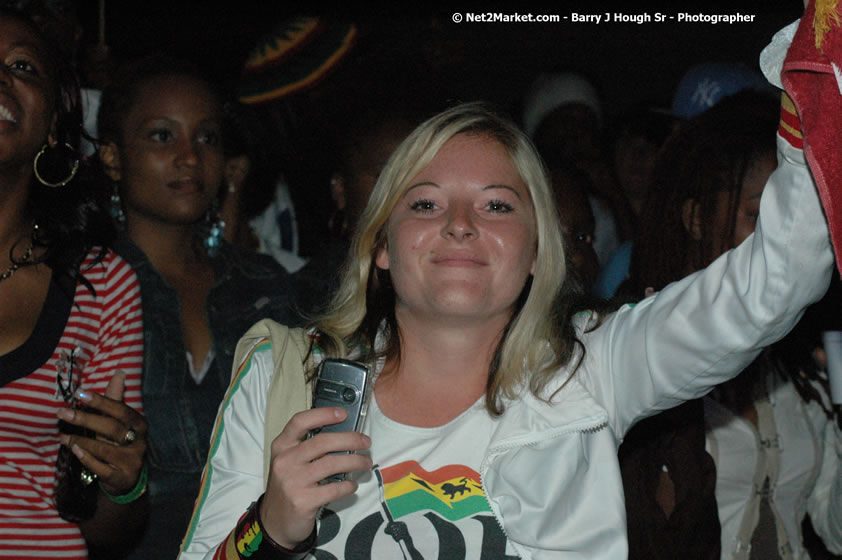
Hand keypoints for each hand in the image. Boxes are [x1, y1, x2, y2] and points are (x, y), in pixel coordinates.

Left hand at [57, 373, 146, 495]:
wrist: (129, 478)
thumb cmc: (121, 443)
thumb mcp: (120, 422)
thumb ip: (116, 399)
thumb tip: (119, 374)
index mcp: (139, 424)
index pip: (121, 410)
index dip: (101, 401)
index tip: (79, 393)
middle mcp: (139, 441)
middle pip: (112, 428)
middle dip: (85, 419)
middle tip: (62, 412)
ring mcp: (131, 460)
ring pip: (104, 449)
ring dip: (80, 441)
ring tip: (62, 436)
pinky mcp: (121, 477)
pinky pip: (101, 468)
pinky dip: (87, 459)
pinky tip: (75, 451)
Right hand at [261, 407, 371, 547]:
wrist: (274, 521)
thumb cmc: (289, 485)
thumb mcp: (290, 462)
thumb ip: (308, 446)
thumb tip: (343, 433)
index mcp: (282, 446)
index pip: (300, 422)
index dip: (323, 414)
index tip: (343, 413)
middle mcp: (285, 461)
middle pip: (323, 442)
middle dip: (350, 439)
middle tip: (366, 442)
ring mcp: (293, 482)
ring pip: (332, 464)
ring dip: (355, 461)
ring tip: (365, 462)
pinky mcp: (303, 501)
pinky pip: (334, 488)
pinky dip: (348, 485)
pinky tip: (352, 485)